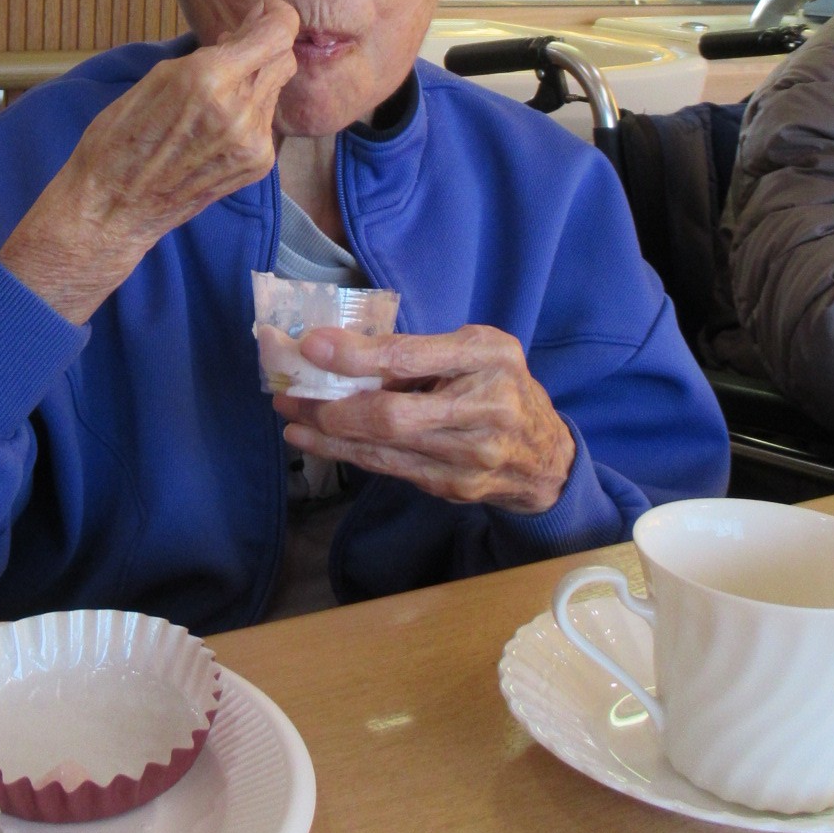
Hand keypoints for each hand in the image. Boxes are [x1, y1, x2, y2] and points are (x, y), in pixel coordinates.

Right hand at [0, 0, 299, 322]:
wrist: (114, 205)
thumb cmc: (121, 136)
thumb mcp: (158, 77)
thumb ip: (210, 53)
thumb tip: (245, 34)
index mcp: (209, 78)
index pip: (278, 32)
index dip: (276, 15)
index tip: (264, 12)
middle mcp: (240, 109)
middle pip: (284, 58)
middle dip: (264, 47)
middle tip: (235, 48)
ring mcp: (253, 142)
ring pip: (276, 90)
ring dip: (256, 81)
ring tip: (217, 92)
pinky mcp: (258, 165)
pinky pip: (267, 121)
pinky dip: (250, 112)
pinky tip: (219, 123)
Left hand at [276, 324, 575, 511]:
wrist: (546, 458)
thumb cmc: (503, 385)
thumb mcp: (477, 348)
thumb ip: (424, 348)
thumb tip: (347, 348)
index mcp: (489, 358)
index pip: (411, 358)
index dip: (357, 354)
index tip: (310, 345)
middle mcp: (483, 409)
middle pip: (392, 414)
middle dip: (331, 406)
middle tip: (288, 392)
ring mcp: (470, 457)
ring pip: (384, 448)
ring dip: (327, 435)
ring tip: (290, 417)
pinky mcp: (454, 488)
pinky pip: (390, 469)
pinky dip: (347, 454)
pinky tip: (315, 441)